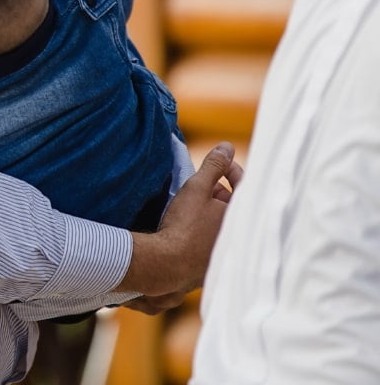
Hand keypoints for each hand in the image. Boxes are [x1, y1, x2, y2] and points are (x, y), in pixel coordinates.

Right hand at [118, 142, 243, 312]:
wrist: (167, 265)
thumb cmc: (184, 225)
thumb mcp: (197, 188)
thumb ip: (214, 165)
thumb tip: (227, 146)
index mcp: (242, 216)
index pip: (245, 185)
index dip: (230, 169)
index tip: (218, 163)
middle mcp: (241, 236)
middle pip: (234, 204)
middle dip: (218, 190)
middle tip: (200, 184)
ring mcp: (228, 252)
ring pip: (223, 222)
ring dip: (211, 210)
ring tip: (192, 203)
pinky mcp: (215, 264)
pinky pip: (214, 239)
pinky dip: (206, 228)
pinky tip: (189, 226)